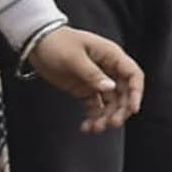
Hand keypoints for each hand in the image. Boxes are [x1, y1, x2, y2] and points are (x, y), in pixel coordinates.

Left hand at [23, 22, 142, 130]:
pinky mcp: (85, 89)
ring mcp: (96, 80)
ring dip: (105, 117)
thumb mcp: (74, 58)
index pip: (132, 75)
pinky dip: (92, 117)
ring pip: (110, 103)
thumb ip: (93, 74)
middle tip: (111, 123)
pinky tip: (86, 126)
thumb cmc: (57, 43)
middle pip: (123, 93)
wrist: (35, 43)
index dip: (136, 92)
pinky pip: (94, 106)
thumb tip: (110, 88)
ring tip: (96, 128)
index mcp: (111, 56)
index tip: (133, 109)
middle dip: (120, 110)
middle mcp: (108, 69)